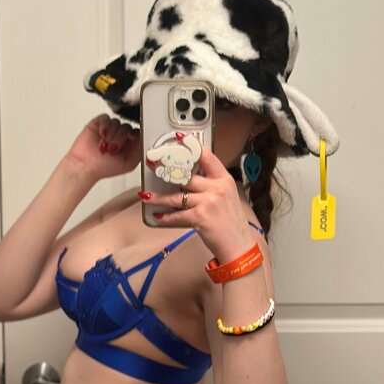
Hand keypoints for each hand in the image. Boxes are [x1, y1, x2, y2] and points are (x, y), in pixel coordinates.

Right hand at [66, 115, 140, 180]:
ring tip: (104, 146)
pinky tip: (102, 135)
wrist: (86, 166)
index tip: (131, 138)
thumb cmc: (105, 168)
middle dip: (120, 138)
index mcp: (130, 144)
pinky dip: (105, 126)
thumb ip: (139, 150)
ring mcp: (110, 128)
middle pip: (127, 126)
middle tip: (112, 150)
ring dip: (111, 135)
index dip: (135, 134)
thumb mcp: (129, 163)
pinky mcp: (99, 123)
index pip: (138, 132)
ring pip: (117, 122)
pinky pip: (106, 118)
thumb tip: (145, 138)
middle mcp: (121, 135)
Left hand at [144, 144, 255, 263]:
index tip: (178, 138)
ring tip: (145, 195)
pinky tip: (157, 216)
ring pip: (176, 196)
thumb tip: (188, 178)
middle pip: (186, 174)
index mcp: (224, 179)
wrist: (238, 245)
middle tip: (152, 164)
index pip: (206, 156)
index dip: (191, 145)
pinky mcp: (200, 217)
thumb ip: (211, 185)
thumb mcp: (227, 196)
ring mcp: (208, 202)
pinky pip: (177, 214)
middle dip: (165, 169)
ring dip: (157, 197)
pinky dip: (166, 216)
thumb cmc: (230, 222)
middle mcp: (217, 187)